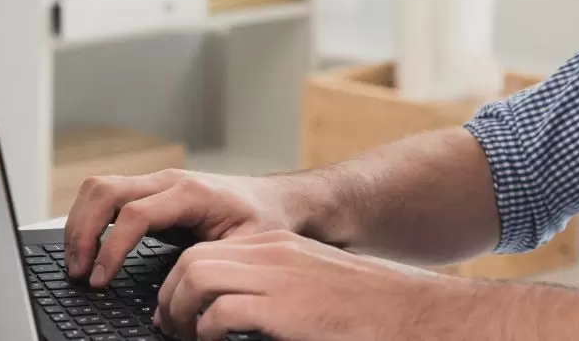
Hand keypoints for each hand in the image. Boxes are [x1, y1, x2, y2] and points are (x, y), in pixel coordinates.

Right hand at [63, 170, 302, 284]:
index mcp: (191, 193)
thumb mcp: (248, 245)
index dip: (112, 248)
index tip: (100, 280)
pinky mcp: (151, 190)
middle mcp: (169, 181)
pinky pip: (108, 194)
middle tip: (78, 272)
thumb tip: (177, 292)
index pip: (135, 214)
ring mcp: (157, 182)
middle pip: (106, 191)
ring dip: (80, 223)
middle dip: (83, 232)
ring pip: (100, 187)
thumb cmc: (263, 220)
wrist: (275, 199)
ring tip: (77, 262)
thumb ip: (212, 263)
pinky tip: (88, 246)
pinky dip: (89, 218)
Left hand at [154, 230, 466, 340]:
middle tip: (172, 328)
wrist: (407, 311)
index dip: (180, 283)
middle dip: (171, 296)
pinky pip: (221, 310)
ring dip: (182, 311)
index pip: (206, 249)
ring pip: (197, 276)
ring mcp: (278, 275)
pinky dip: (207, 329)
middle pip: (192, 259)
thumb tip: (232, 311)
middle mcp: (273, 252)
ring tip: (188, 336)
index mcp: (277, 246)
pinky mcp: (284, 305)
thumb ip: (274, 290)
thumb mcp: (309, 287)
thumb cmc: (362, 310)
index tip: (178, 313)